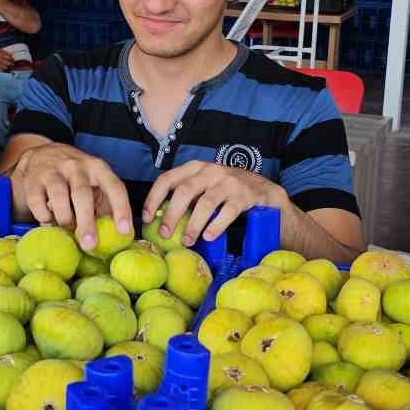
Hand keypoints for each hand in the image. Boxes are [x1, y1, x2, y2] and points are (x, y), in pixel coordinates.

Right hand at [13, 142, 132, 250]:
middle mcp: (76, 166)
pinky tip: (49, 220)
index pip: (114, 187)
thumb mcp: (94, 184)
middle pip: (82, 194)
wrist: (41, 156)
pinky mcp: (32, 180)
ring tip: (67, 228)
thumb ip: (103, 207)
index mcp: (98, 168)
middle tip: (90, 245)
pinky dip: (44, 217)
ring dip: (64, 219)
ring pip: (59, 196)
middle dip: (86, 222)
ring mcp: (53, 171)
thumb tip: (115, 237)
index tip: (124, 230)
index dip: (121, 209)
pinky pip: (38, 202)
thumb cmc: (75, 178)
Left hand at [143, 160, 283, 245]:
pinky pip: (228, 212)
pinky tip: (208, 237)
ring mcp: (229, 181)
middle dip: (172, 214)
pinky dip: (216, 226)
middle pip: (184, 191)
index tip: (146, 219)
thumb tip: (158, 220)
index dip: (154, 198)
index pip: (167, 178)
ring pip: (205, 203)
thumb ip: (185, 198)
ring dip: (193, 225)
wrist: (263, 191)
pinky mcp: (245, 195)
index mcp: (195, 167)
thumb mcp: (203, 187)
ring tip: (187, 242)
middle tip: (164, 235)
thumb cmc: (225, 191)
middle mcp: (210, 170)